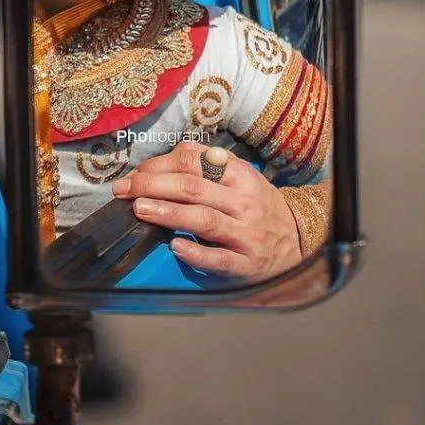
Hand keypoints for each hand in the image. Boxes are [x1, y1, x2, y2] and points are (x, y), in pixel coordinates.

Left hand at [113, 141, 301, 279]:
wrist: (299, 244)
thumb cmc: (260, 208)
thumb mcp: (243, 180)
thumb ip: (210, 167)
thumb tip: (166, 160)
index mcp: (241, 176)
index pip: (195, 161)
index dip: (161, 163)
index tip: (137, 172)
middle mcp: (244, 202)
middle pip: (193, 187)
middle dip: (154, 185)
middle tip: (125, 189)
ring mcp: (245, 234)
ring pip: (203, 219)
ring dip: (168, 213)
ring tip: (140, 209)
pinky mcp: (245, 264)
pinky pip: (217, 258)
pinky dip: (195, 252)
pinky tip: (175, 247)